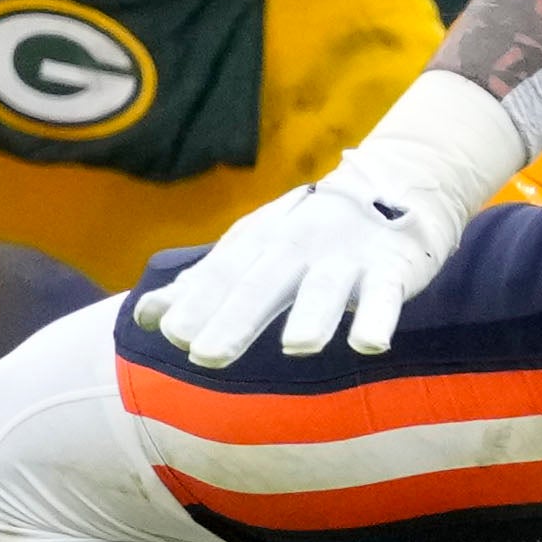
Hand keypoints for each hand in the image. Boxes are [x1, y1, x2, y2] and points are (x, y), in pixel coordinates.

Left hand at [141, 77, 528, 368]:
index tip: (170, 334)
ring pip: (326, 288)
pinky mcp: (392, 268)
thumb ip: (203, 286)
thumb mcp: (255, 251)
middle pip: (264, 283)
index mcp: (262, 242)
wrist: (396, 185)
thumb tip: (145, 317)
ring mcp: (347, 256)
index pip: (223, 274)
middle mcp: (299, 245)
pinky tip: (368, 344)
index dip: (198, 302)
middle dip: (236, 318)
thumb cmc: (309, 235)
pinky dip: (379, 317)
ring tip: (298, 348)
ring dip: (313, 315)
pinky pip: (385, 295)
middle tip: (205, 356)